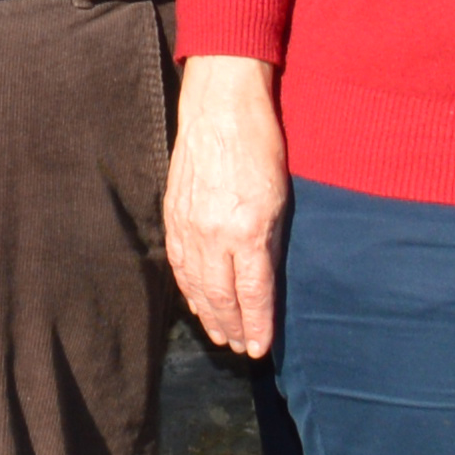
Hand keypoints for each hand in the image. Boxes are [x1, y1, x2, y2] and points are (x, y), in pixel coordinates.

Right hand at [167, 56, 289, 359]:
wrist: (220, 106)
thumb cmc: (261, 143)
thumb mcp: (282, 194)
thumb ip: (273, 239)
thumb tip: (269, 278)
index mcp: (247, 230)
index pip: (253, 293)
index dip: (257, 324)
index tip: (260, 348)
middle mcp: (213, 235)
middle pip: (221, 296)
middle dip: (232, 327)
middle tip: (241, 348)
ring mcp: (188, 226)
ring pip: (195, 285)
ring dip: (208, 314)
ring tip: (220, 335)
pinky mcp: (173, 215)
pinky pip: (178, 264)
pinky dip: (188, 289)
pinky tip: (196, 302)